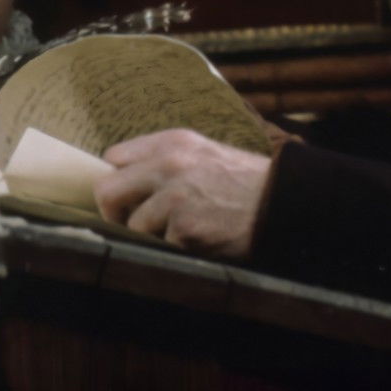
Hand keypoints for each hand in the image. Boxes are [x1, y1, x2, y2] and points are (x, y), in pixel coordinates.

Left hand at [95, 129, 270, 257]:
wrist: (283, 203)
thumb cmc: (244, 182)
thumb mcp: (205, 153)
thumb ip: (166, 159)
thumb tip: (126, 177)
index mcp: (172, 142)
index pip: (114, 158)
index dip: (117, 181)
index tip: (128, 197)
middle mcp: (168, 164)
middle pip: (107, 191)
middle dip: (115, 213)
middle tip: (133, 225)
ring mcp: (175, 197)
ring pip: (133, 225)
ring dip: (153, 235)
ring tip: (182, 231)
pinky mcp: (185, 228)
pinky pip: (161, 245)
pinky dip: (177, 248)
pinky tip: (200, 239)